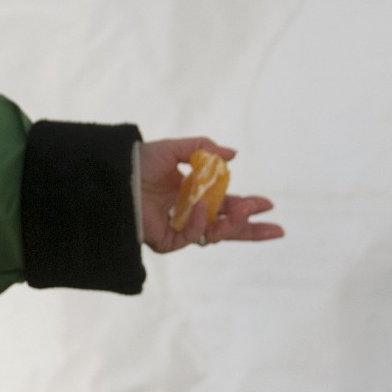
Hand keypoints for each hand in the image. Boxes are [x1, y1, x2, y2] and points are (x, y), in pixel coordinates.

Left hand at [140, 137, 282, 252]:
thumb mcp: (174, 150)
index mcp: (194, 196)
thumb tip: (233, 154)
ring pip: (214, 235)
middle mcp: (190, 215)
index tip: (269, 205)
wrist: (114, 176)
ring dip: (232, 225)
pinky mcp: (168, 242)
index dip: (248, 206)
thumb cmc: (138, 163)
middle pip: (227, 228)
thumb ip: (203, 149)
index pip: (227, 206)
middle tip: (276, 228)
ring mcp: (180, 230)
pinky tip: (200, 206)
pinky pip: (192, 235)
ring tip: (244, 209)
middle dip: (252, 229)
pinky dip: (200, 221)